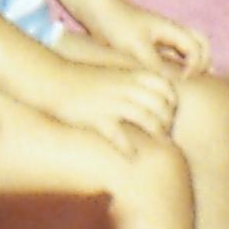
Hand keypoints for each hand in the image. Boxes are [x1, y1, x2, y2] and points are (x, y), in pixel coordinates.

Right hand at [38, 50, 180, 152]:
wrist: (55, 80)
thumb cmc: (87, 80)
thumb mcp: (115, 73)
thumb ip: (134, 80)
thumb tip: (153, 91)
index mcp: (132, 75)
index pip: (166, 87)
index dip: (172, 103)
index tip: (170, 114)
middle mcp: (126, 87)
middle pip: (160, 105)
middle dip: (167, 121)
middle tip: (166, 133)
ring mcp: (113, 102)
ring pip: (146, 118)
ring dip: (155, 133)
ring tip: (158, 145)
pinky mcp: (97, 118)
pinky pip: (119, 135)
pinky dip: (128, 147)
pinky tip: (132, 156)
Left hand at [88, 0, 210, 78]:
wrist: (100, 13)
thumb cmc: (118, 26)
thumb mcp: (135, 46)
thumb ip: (155, 63)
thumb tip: (174, 80)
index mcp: (171, 29)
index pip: (197, 47)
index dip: (196, 64)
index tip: (183, 78)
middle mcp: (171, 32)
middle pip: (201, 43)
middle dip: (204, 60)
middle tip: (198, 79)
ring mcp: (162, 37)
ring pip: (189, 48)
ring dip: (194, 62)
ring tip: (191, 81)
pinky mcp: (151, 44)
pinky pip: (172, 54)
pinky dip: (178, 65)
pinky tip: (170, 80)